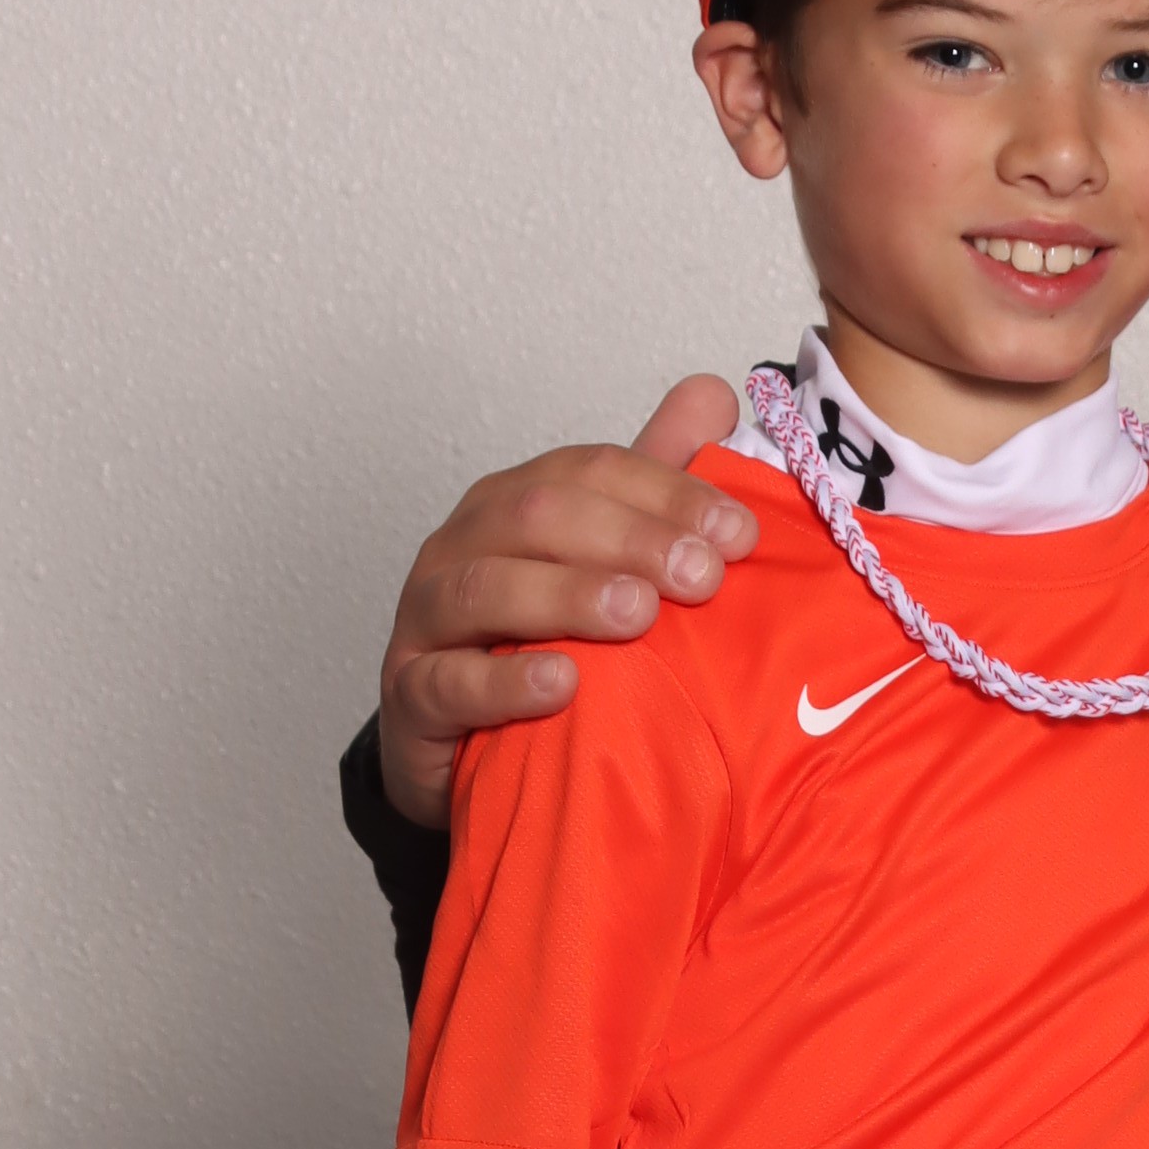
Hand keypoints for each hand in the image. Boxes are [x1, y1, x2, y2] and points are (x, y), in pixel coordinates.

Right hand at [379, 376, 755, 827]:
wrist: (471, 753)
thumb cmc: (544, 648)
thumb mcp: (610, 562)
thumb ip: (657, 482)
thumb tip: (714, 396)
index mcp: (516, 504)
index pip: (590, 472)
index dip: (666, 493)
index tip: (738, 534)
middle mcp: (464, 545)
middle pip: (538, 517)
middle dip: (629, 540)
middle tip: (703, 578)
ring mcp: (427, 619)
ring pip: (485, 588)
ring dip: (568, 596)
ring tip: (639, 616)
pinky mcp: (410, 696)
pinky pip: (448, 681)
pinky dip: (505, 681)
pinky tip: (562, 683)